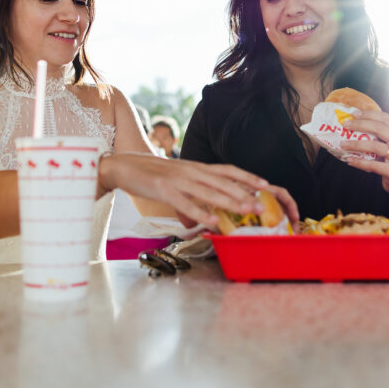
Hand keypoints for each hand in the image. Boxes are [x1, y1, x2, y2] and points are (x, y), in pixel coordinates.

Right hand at [99, 153, 299, 226]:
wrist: (123, 166)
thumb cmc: (150, 176)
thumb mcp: (174, 185)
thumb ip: (189, 201)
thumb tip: (199, 222)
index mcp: (195, 167)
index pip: (227, 170)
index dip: (247, 176)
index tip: (265, 184)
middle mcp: (191, 171)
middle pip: (224, 182)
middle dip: (245, 193)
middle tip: (263, 205)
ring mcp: (179, 180)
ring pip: (210, 192)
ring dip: (231, 202)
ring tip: (248, 211)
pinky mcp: (165, 190)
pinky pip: (186, 203)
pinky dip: (201, 213)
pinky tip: (213, 221)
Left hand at [340, 110, 388, 214]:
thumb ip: (381, 135)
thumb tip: (355, 124)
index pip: (385, 118)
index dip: (368, 114)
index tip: (354, 114)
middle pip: (379, 128)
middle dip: (360, 125)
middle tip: (346, 125)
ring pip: (375, 146)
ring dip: (356, 144)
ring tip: (343, 144)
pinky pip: (373, 165)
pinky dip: (359, 162)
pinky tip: (349, 160)